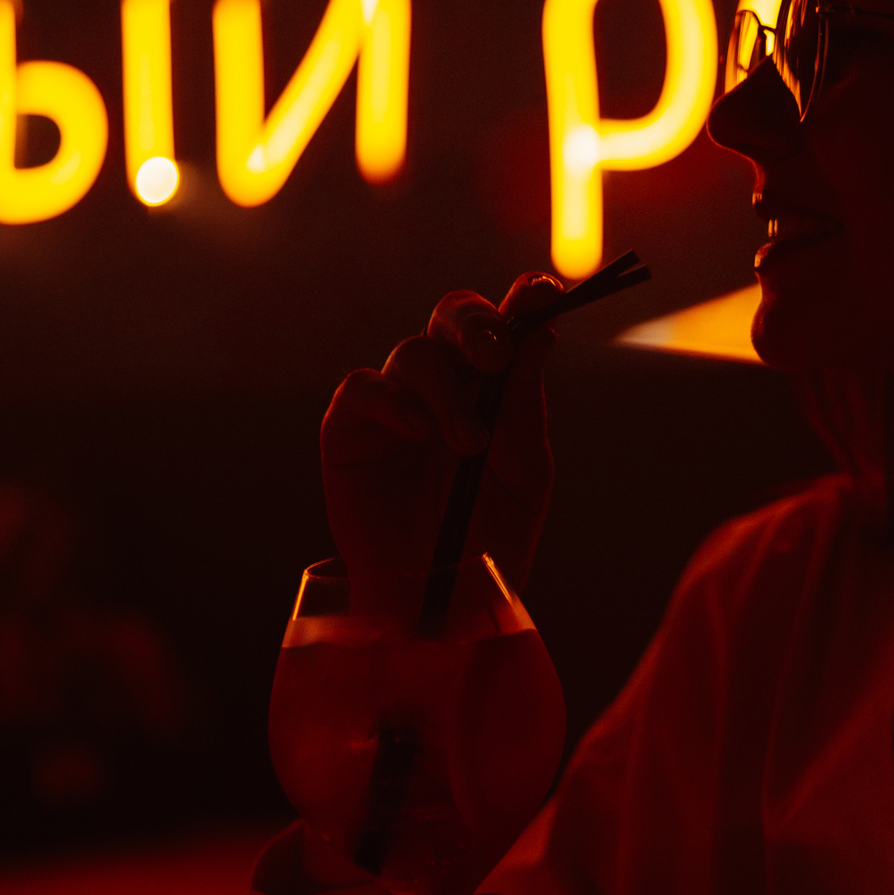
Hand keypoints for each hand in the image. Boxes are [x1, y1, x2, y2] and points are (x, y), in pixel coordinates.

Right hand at [320, 273, 561, 606]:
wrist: (441, 603)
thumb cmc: (488, 538)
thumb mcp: (522, 472)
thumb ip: (525, 403)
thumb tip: (540, 329)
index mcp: (493, 389)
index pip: (507, 326)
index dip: (523, 300)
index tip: (543, 291)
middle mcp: (445, 386)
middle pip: (453, 317)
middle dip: (476, 324)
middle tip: (494, 354)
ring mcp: (396, 405)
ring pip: (415, 354)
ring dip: (446, 392)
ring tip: (466, 442)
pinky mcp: (349, 430)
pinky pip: (361, 387)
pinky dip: (391, 400)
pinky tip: (417, 431)